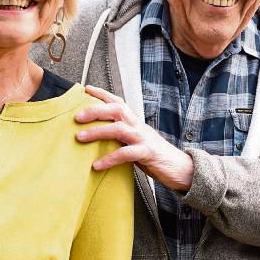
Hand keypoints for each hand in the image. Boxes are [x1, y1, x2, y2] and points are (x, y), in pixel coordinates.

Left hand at [75, 85, 194, 191]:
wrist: (183, 169)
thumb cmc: (156, 158)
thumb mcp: (136, 143)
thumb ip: (121, 138)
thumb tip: (98, 137)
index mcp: (136, 123)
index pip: (118, 102)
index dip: (102, 94)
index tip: (85, 89)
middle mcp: (139, 127)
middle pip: (117, 109)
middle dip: (95, 110)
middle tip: (76, 116)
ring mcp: (144, 139)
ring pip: (119, 129)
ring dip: (98, 131)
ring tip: (80, 137)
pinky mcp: (148, 154)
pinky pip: (126, 154)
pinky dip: (110, 158)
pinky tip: (97, 165)